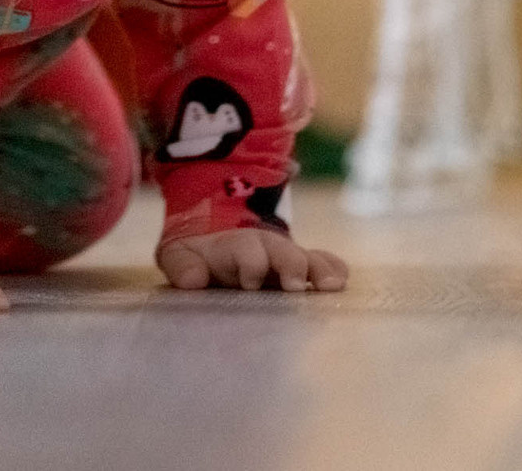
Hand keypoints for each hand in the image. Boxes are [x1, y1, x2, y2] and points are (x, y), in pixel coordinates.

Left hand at [157, 228, 348, 292]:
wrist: (212, 235)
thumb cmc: (196, 254)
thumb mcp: (179, 255)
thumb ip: (184, 266)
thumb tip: (193, 281)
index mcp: (234, 246)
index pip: (246, 250)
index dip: (251, 264)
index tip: (251, 284)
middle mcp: (264, 248)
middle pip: (282, 251)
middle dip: (290, 265)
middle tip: (295, 286)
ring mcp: (284, 256)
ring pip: (305, 257)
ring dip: (319, 269)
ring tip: (331, 285)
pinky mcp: (299, 267)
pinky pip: (321, 262)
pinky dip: (333, 268)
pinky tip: (341, 280)